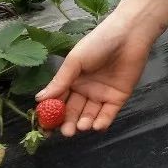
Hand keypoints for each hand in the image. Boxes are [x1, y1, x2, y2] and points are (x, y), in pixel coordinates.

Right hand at [34, 13, 156, 137]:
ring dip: (84, 123)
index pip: (58, 102)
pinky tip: (96, 125)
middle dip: (68, 123)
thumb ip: (60, 81)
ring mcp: (101, 95)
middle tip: (66, 132)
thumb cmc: (99, 43)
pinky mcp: (118, 97)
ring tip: (82, 126)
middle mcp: (85, 90)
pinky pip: (108, 114)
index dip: (51, 115)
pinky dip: (102, 122)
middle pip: (73, 112)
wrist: (129, 35)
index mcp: (72, 80)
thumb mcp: (75, 60)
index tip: (44, 128)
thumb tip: (38, 99)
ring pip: (89, 115)